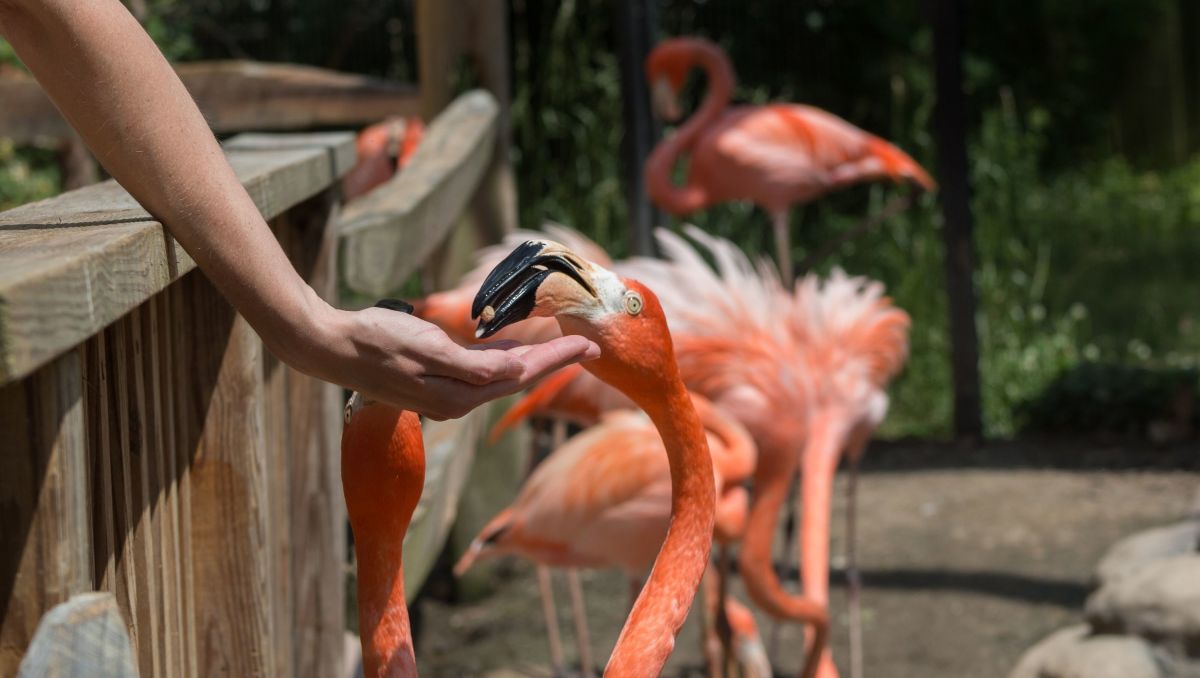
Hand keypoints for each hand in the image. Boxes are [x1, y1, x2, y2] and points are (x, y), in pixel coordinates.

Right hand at [297, 303, 599, 419]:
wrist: (333, 348)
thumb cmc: (378, 343)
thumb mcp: (427, 349)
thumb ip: (471, 365)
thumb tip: (513, 370)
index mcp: (459, 395)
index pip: (521, 375)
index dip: (557, 360)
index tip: (589, 346)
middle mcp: (457, 400)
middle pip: (517, 378)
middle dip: (555, 362)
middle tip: (589, 346)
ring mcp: (446, 394)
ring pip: (501, 377)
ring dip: (534, 363)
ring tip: (564, 350)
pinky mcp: (435, 382)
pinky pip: (481, 373)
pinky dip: (504, 361)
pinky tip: (514, 351)